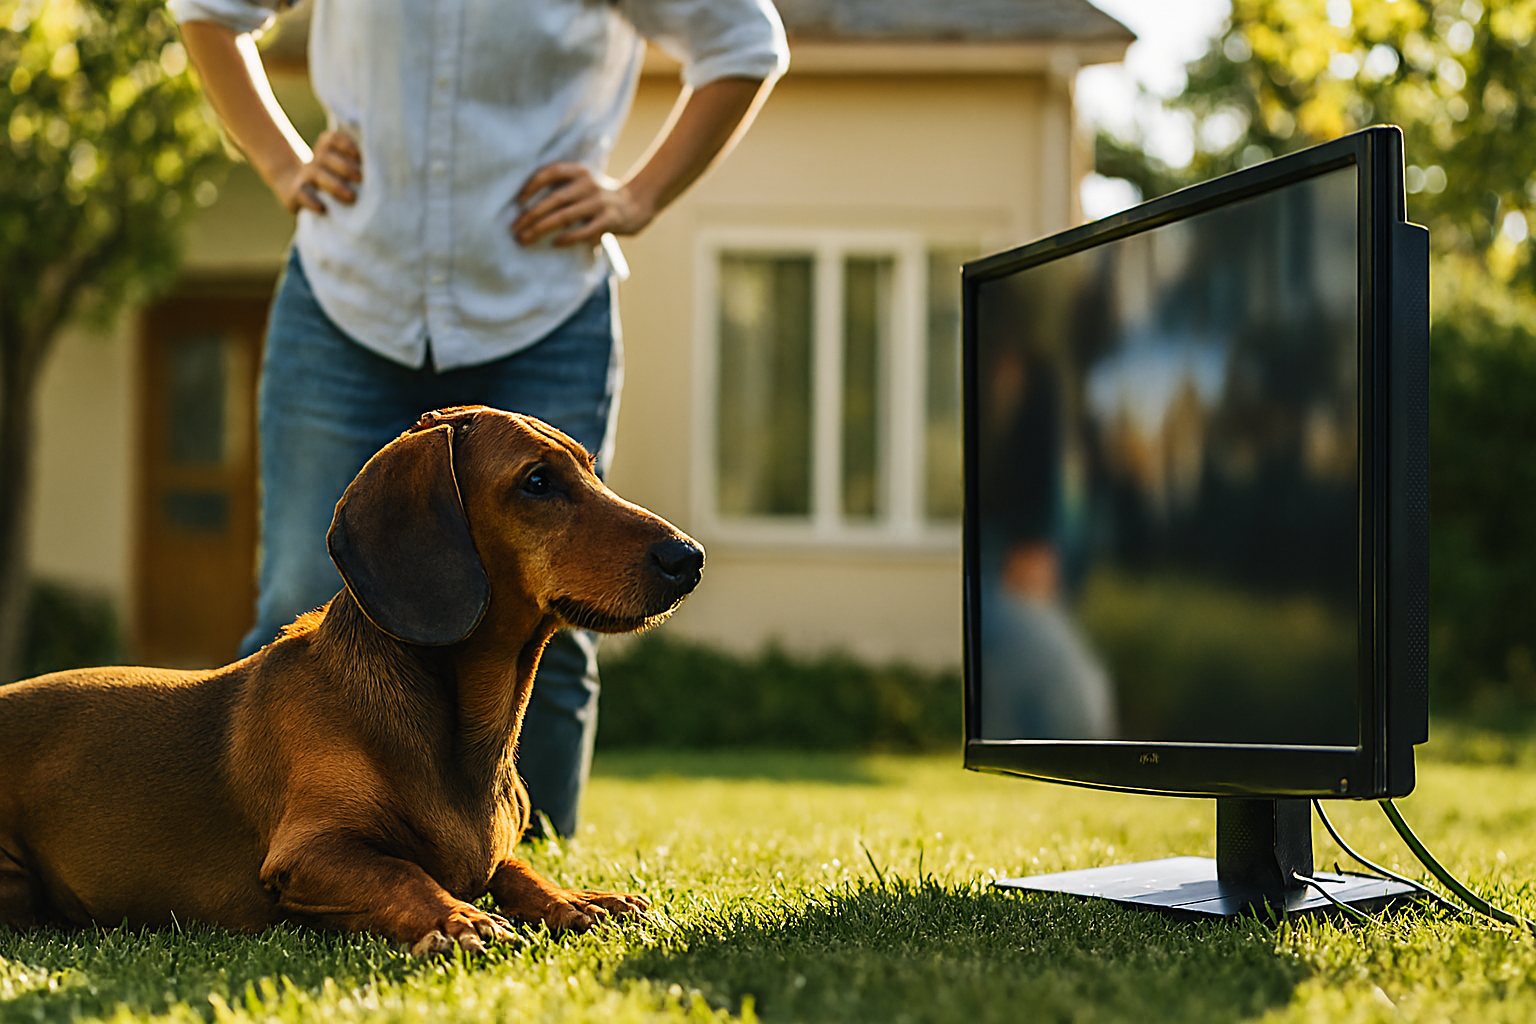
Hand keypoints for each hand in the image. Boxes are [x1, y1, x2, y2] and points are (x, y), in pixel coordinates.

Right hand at [272, 129, 361, 215]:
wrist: (296, 188)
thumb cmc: (334, 177)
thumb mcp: (344, 166)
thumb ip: (360, 163)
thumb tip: (388, 168)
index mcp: (328, 148)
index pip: (334, 139)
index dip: (347, 145)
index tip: (361, 157)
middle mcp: (316, 159)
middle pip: (327, 156)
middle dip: (345, 167)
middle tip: (361, 179)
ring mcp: (305, 175)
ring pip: (317, 175)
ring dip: (335, 185)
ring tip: (351, 197)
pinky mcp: (296, 192)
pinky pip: (302, 194)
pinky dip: (311, 201)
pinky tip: (323, 208)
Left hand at [512, 162, 653, 246]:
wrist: (636, 204)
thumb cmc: (598, 197)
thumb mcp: (582, 183)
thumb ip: (561, 188)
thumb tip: (525, 206)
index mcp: (579, 172)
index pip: (552, 172)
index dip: (533, 184)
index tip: (519, 200)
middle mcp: (588, 184)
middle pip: (554, 198)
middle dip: (531, 215)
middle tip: (514, 229)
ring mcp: (599, 202)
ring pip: (564, 216)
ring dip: (541, 228)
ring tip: (525, 239)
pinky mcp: (609, 220)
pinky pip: (585, 230)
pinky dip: (568, 238)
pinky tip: (555, 243)